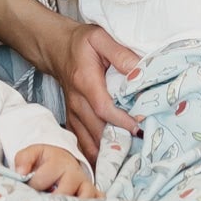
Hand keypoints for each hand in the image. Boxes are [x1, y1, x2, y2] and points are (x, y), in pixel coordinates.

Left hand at [15, 143, 100, 197]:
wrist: (63, 158)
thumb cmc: (45, 160)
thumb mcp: (32, 153)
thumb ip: (23, 160)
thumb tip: (21, 173)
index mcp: (58, 162)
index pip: (42, 180)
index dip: (32, 188)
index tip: (28, 190)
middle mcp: (75, 173)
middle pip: (65, 193)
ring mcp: (86, 184)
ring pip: (86, 199)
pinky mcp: (94, 193)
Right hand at [53, 22, 141, 161]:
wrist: (57, 49)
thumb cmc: (81, 44)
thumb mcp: (100, 38)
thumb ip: (121, 53)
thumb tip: (140, 70)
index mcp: (85, 82)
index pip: (103, 108)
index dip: (121, 121)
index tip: (140, 128)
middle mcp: (77, 102)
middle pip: (97, 131)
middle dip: (119, 143)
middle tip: (143, 150)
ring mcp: (73, 114)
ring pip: (89, 142)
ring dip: (108, 153)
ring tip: (132, 159)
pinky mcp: (73, 121)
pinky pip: (83, 145)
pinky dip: (97, 155)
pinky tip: (113, 162)